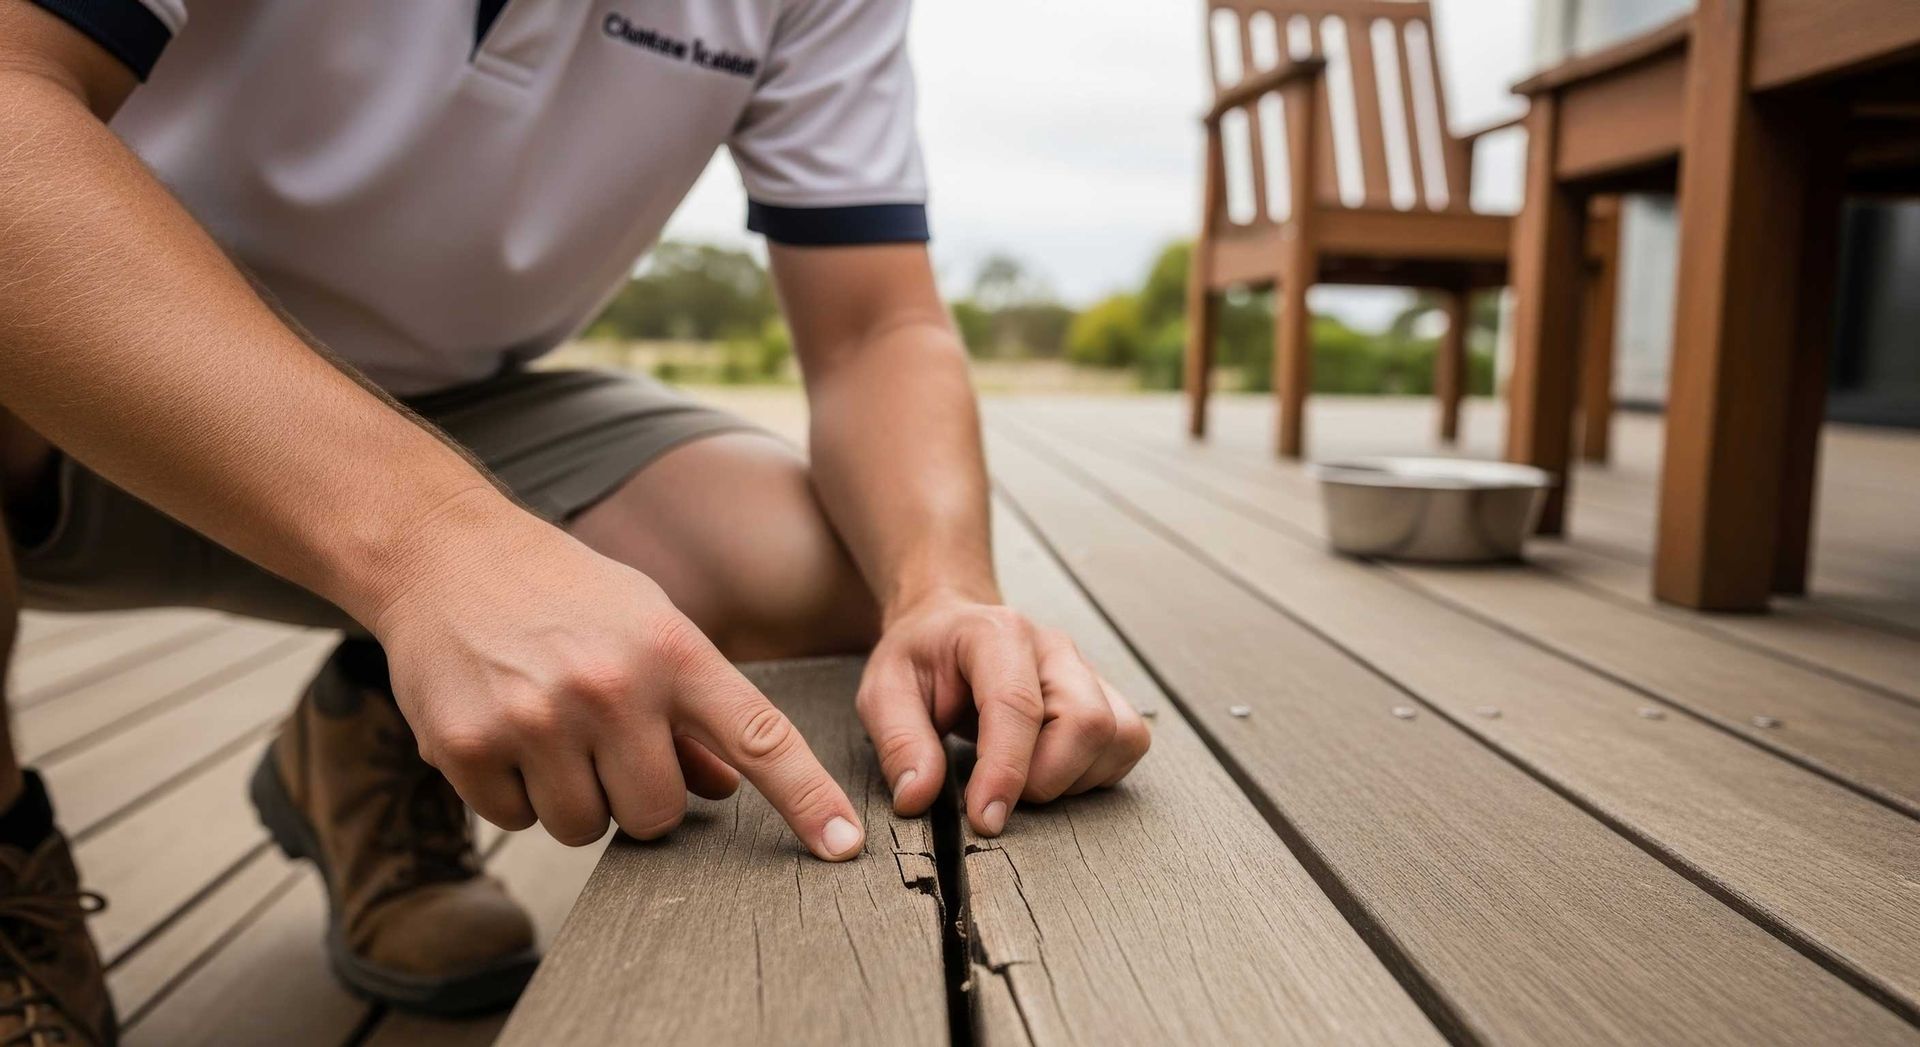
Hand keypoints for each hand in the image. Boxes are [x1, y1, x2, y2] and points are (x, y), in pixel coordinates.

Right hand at [369, 500, 864, 860]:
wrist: (445, 553)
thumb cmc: (563, 594)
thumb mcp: (647, 626)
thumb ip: (692, 708)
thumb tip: (727, 787)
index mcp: (672, 651)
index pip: (760, 737)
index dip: (808, 798)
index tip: (845, 844)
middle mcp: (611, 686)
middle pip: (659, 813)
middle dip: (638, 796)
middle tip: (606, 743)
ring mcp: (537, 719)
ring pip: (586, 827)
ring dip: (573, 798)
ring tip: (550, 728)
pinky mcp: (469, 747)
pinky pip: (516, 820)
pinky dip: (513, 792)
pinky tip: (503, 729)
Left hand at [856, 598, 1150, 835]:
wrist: (950, 626)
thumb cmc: (920, 659)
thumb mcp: (884, 691)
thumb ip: (899, 742)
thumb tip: (918, 799)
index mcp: (997, 634)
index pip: (1017, 706)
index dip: (1005, 772)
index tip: (985, 820)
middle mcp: (1054, 649)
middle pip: (1085, 722)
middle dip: (1044, 779)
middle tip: (995, 792)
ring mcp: (1086, 671)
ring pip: (1117, 736)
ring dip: (1072, 778)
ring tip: (1022, 778)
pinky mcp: (1106, 696)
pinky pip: (1127, 743)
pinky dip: (1095, 773)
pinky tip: (1051, 771)